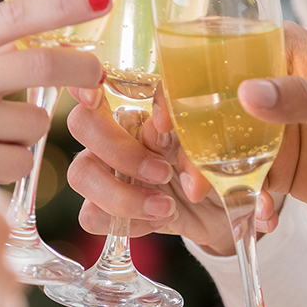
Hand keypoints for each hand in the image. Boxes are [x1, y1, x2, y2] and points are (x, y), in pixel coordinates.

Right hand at [0, 0, 107, 182]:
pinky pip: (23, 161)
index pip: (13, 16)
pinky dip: (15, 159)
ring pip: (37, 121)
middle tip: (94, 76)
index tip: (102, 0)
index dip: (62, 7)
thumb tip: (59, 43)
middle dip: (81, 70)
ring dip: (30, 124)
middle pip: (42, 67)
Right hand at [64, 23, 306, 257]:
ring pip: (212, 145)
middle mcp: (264, 86)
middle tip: (172, 162)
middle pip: (199, 101)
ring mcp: (267, 130)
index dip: (176, 73)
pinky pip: (239, 182)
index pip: (211, 48)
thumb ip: (295, 100)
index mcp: (278, 50)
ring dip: (202, 171)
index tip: (159, 109)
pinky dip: (239, 201)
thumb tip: (245, 93)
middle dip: (180, 133)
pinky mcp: (275, 169)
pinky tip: (259, 220)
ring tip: (203, 193)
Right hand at [65, 91, 238, 253]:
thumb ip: (186, 133)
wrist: (225, 212)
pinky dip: (126, 222)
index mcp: (139, 109)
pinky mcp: (106, 209)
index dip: (85, 85)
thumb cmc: (214, 167)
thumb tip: (159, 127)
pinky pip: (91, 215)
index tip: (97, 96)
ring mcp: (105, 172)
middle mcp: (114, 136)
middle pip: (82, 124)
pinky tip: (158, 220)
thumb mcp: (212, 146)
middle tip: (162, 173)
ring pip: (81, 173)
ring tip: (166, 206)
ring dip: (123, 195)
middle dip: (119, 151)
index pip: (97, 84)